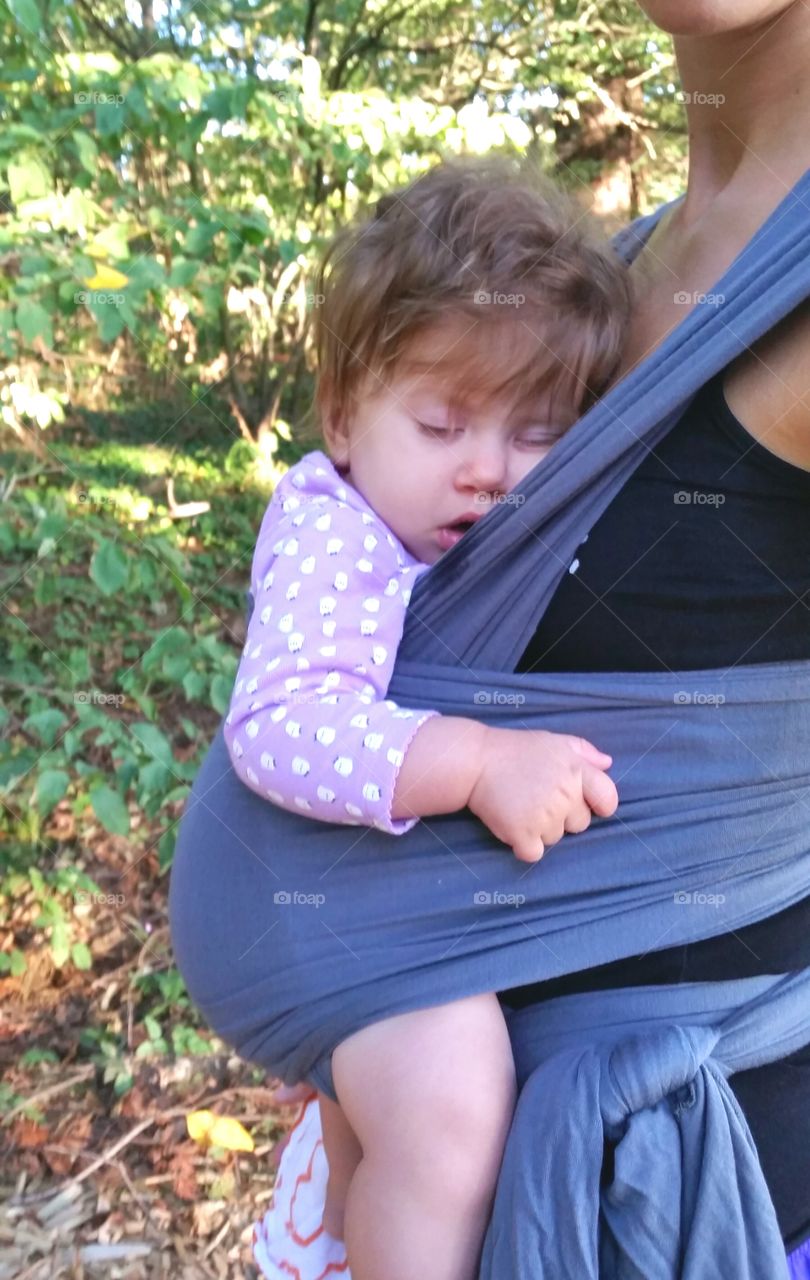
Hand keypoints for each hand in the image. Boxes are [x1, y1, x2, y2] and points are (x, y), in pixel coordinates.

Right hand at [467, 727, 617, 863]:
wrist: (474, 762)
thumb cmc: (515, 750)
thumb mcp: (553, 741)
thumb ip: (584, 751)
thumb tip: (608, 764)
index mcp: (576, 771)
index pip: (607, 799)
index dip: (600, 805)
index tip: (584, 804)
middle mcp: (565, 795)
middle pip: (580, 824)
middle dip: (563, 816)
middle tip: (538, 799)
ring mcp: (545, 817)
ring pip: (555, 838)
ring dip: (540, 829)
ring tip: (520, 806)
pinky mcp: (523, 834)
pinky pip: (534, 853)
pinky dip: (523, 845)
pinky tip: (512, 825)